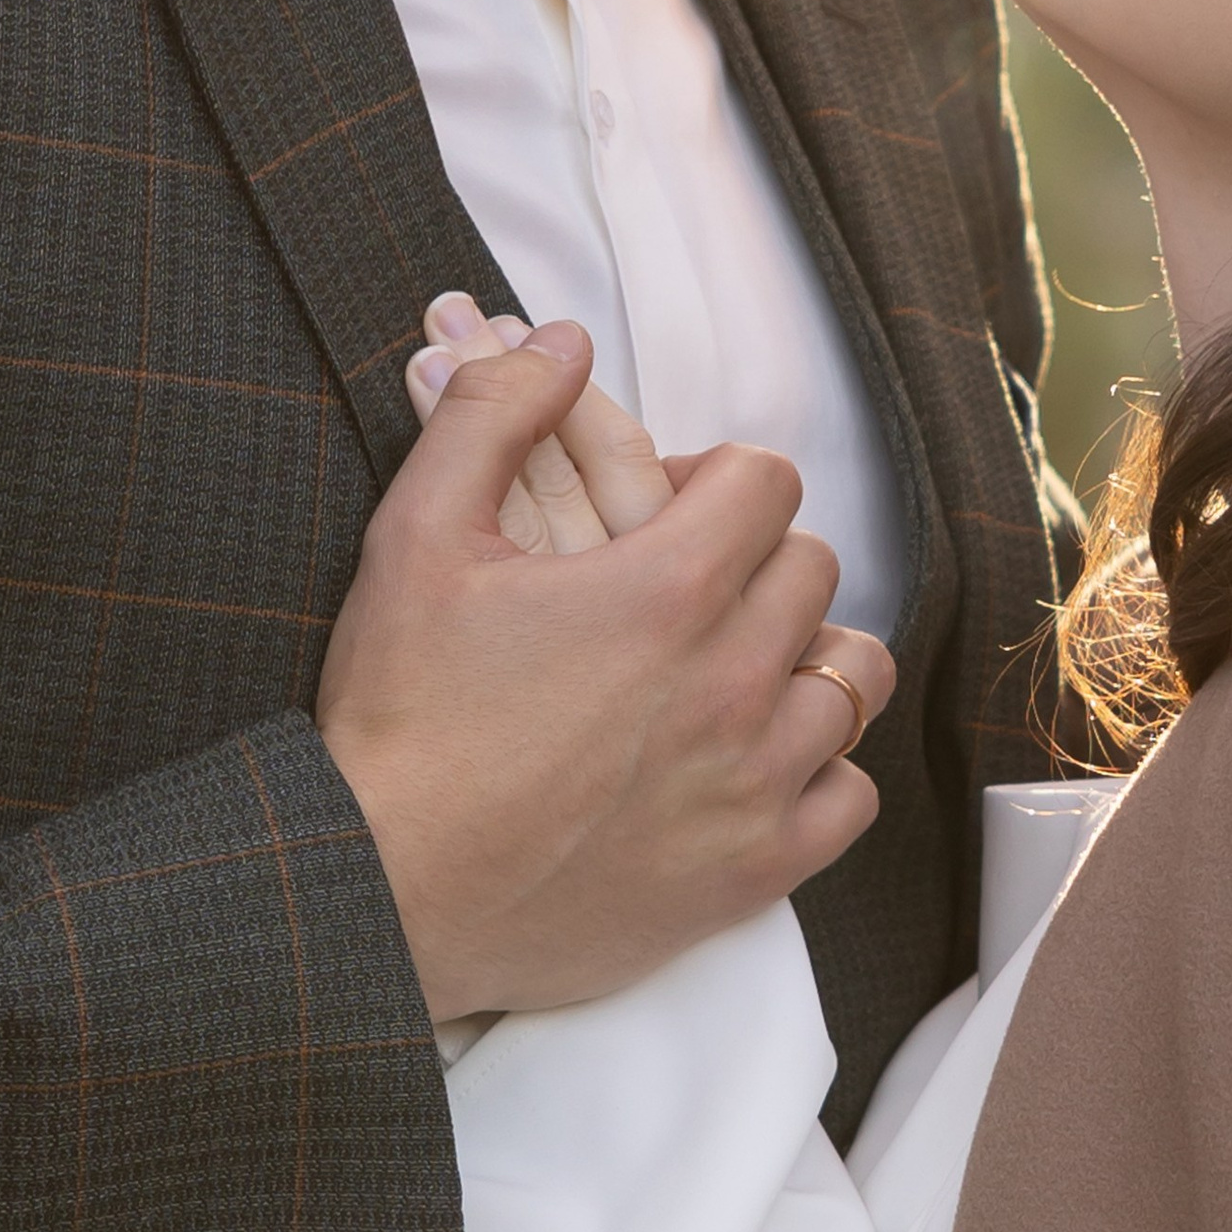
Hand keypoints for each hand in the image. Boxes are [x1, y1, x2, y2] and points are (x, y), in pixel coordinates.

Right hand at [316, 318, 894, 1019]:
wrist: (379, 892)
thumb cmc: (396, 721)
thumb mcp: (416, 537)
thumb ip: (493, 413)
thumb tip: (561, 340)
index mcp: (667, 587)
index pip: (769, 481)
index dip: (716, 483)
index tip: (666, 517)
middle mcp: (732, 680)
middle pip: (812, 568)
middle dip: (754, 561)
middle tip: (681, 593)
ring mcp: (754, 782)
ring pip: (852, 675)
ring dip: (798, 658)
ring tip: (724, 672)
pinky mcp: (754, 871)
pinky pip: (853, 794)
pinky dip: (816, 772)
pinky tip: (747, 765)